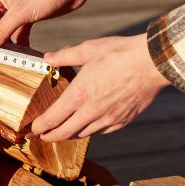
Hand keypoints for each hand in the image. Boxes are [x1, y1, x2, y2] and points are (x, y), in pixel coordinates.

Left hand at [32, 34, 169, 140]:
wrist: (153, 63)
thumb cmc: (120, 53)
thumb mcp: (89, 49)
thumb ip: (65, 56)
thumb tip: (47, 58)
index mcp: (79, 94)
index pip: (52, 119)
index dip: (38, 127)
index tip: (31, 129)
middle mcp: (91, 111)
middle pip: (63, 133)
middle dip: (49, 136)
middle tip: (40, 135)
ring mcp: (108, 119)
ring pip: (82, 134)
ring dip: (68, 135)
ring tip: (60, 132)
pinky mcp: (122, 121)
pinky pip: (100, 132)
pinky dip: (88, 131)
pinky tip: (85, 126)